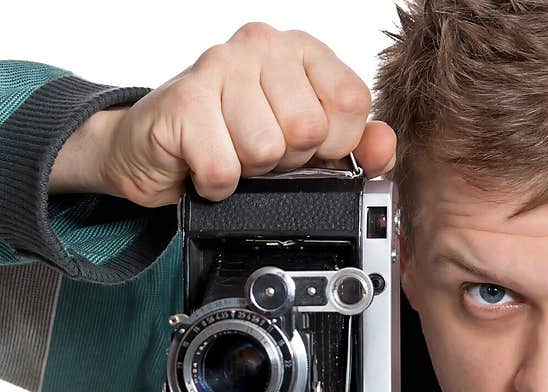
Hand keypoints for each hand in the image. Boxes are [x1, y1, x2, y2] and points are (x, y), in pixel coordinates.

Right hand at [49, 22, 395, 204]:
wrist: (159, 147)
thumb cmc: (237, 136)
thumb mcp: (307, 143)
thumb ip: (356, 145)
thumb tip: (384, 147)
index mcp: (303, 50)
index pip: (352, 101)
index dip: (335, 142)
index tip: (308, 146)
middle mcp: (263, 46)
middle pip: (308, 129)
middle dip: (288, 159)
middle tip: (262, 152)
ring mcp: (219, 66)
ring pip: (266, 149)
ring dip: (251, 171)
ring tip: (234, 153)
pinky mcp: (182, 100)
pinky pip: (224, 168)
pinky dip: (217, 185)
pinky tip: (207, 164)